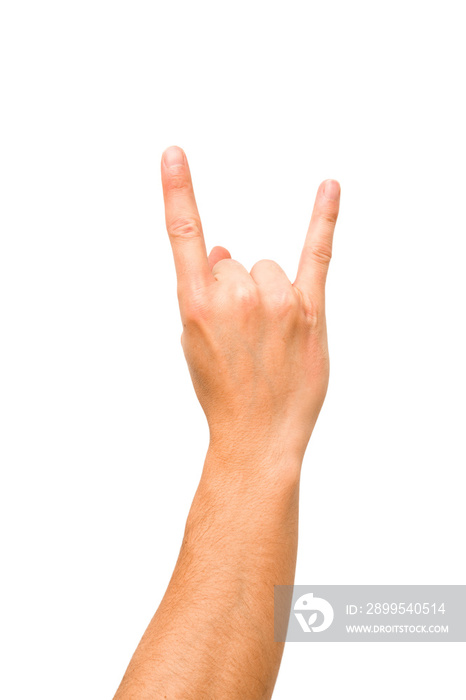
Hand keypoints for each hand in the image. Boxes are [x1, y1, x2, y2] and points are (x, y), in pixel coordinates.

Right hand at [161, 146, 339, 462]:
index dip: (177, 191)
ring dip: (266, 294)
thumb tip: (223, 251)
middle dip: (235, 291)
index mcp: (197, 305)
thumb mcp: (194, 344)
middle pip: (236, 263)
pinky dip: (324, 219)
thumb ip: (203, 293)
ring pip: (268, 270)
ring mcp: (277, 302)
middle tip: (243, 336)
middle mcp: (237, 297)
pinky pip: (317, 255)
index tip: (174, 155)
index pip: (184, 236)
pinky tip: (329, 190)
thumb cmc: (223, 391)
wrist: (257, 435)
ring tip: (268, 337)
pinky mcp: (310, 311)